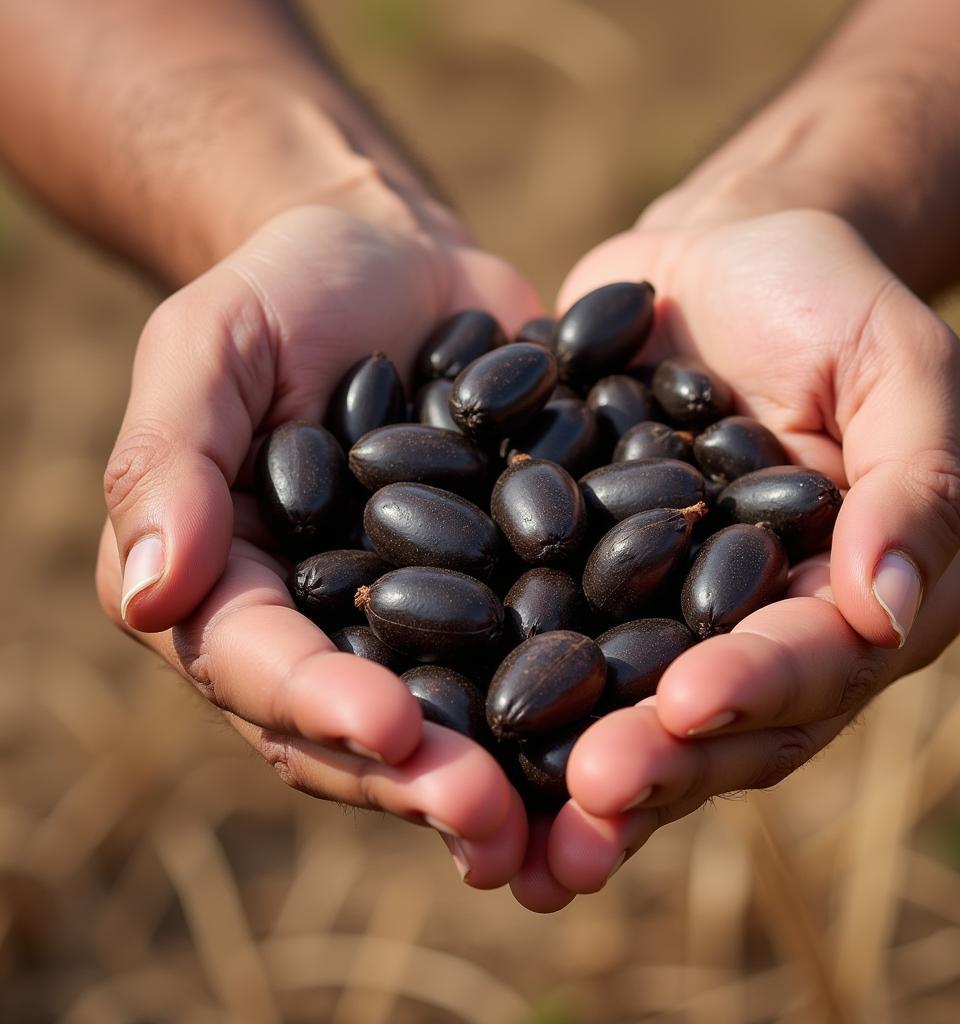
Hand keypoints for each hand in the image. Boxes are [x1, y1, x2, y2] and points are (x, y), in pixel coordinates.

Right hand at [95, 199, 542, 887]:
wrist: (399, 264)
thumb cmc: (289, 289)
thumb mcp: (213, 343)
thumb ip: (169, 456)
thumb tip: (154, 592)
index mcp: (228, 583)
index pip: (257, 664)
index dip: (316, 704)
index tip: (389, 730)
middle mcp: (318, 627)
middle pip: (355, 726)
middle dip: (419, 778)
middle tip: (492, 825)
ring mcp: (410, 622)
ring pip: (446, 720)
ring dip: (500, 778)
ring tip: (566, 820)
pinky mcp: (494, 595)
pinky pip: (524, 659)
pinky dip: (571, 705)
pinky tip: (629, 739)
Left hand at [510, 209, 959, 910]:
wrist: (714, 262)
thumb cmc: (821, 297)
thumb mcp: (895, 361)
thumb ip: (915, 478)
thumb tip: (892, 604)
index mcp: (850, 594)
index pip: (815, 661)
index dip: (759, 686)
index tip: (688, 702)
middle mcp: (759, 631)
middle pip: (718, 720)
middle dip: (658, 761)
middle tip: (587, 797)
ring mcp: (667, 620)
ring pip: (631, 716)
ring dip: (577, 778)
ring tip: (515, 842)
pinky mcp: (587, 591)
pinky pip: (554, 656)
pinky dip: (509, 708)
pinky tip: (454, 751)